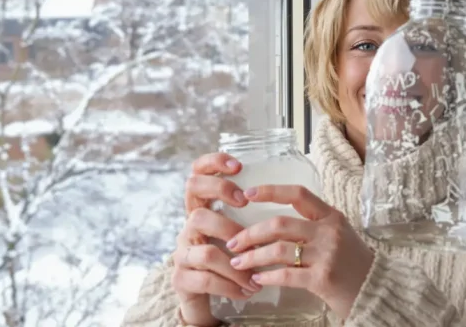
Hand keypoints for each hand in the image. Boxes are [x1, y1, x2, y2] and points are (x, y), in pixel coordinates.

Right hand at [172, 153, 259, 325]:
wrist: (205, 300)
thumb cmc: (230, 260)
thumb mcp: (237, 233)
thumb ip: (249, 216)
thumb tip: (284, 196)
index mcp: (202, 211)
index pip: (197, 175)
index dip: (212, 164)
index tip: (238, 166)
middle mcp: (188, 227)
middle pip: (195, 205)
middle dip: (221, 200)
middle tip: (244, 203)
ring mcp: (182, 254)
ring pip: (205, 250)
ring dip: (235, 260)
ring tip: (255, 270)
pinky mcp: (181, 280)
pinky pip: (206, 280)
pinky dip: (231, 285)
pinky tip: (248, 289)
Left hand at [225, 185, 374, 319]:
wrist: (374, 289)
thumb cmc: (352, 261)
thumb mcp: (338, 233)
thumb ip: (312, 224)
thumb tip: (273, 224)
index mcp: (330, 216)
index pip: (298, 194)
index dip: (271, 191)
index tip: (248, 194)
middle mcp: (329, 231)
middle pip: (280, 224)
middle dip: (251, 233)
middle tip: (233, 241)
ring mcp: (326, 255)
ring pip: (278, 250)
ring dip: (252, 256)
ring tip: (237, 262)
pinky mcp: (322, 278)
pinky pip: (286, 275)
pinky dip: (267, 276)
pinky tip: (256, 278)